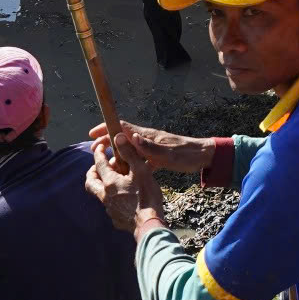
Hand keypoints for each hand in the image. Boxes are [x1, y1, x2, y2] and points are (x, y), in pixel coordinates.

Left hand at [83, 138, 165, 231]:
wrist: (149, 225)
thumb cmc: (147, 196)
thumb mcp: (141, 171)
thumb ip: (129, 154)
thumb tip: (118, 137)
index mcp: (110, 182)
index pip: (99, 163)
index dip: (99, 153)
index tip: (100, 147)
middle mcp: (105, 195)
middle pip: (90, 181)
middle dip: (92, 171)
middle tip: (99, 166)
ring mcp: (109, 208)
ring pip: (100, 194)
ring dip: (103, 185)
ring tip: (114, 181)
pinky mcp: (115, 218)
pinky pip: (110, 206)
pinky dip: (113, 198)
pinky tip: (123, 199)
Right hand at [90, 119, 212, 173]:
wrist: (205, 157)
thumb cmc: (187, 155)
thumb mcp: (168, 154)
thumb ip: (149, 147)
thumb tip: (131, 137)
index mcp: (148, 136)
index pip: (122, 127)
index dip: (106, 128)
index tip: (92, 134)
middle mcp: (148, 139)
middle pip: (122, 137)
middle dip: (107, 141)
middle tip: (94, 151)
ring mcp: (153, 147)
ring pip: (129, 148)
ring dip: (117, 154)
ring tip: (106, 163)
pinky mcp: (158, 156)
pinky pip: (139, 158)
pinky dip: (130, 162)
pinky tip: (126, 172)